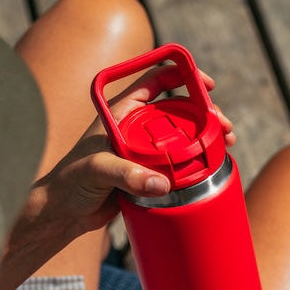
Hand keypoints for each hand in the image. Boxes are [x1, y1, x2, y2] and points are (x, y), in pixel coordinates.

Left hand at [27, 65, 235, 239]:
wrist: (63, 214)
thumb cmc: (70, 184)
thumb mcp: (97, 172)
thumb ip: (127, 175)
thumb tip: (163, 184)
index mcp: (121, 112)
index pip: (155, 81)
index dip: (184, 75)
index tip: (207, 85)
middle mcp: (135, 127)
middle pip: (178, 109)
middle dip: (206, 113)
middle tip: (225, 127)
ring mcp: (143, 151)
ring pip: (182, 137)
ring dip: (206, 138)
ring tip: (227, 146)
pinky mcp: (148, 174)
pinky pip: (178, 163)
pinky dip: (197, 162)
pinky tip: (213, 165)